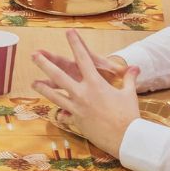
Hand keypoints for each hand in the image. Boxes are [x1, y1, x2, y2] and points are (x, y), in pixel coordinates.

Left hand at [30, 29, 140, 157]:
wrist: (125, 138)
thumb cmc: (129, 115)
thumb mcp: (129, 94)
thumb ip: (129, 79)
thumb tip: (135, 67)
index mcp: (96, 83)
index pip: (83, 58)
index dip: (76, 44)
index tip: (69, 32)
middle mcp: (83, 93)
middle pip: (59, 75)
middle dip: (45, 64)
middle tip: (34, 55)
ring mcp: (77, 108)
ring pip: (55, 95)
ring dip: (43, 88)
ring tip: (33, 83)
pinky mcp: (76, 121)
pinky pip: (64, 114)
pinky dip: (60, 112)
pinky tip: (54, 112)